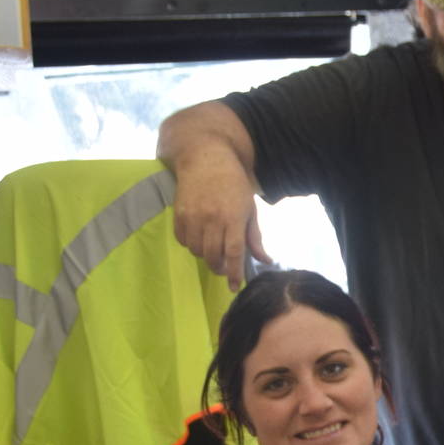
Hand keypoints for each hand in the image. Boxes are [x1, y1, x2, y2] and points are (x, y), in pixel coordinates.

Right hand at [171, 150, 271, 290]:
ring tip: (211, 249)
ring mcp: (193, 216)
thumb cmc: (234, 183)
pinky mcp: (178, 214)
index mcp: (233, 217)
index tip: (233, 287)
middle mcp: (212, 219)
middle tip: (223, 267)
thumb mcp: (249, 207)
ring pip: (196, 251)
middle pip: (213, 256)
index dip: (233, 274)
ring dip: (204, 256)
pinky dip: (190, 244)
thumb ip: (254, 236)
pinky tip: (198, 237)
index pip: (233, 253)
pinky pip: (182, 240)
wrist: (205, 157)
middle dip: (219, 268)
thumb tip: (265, 260)